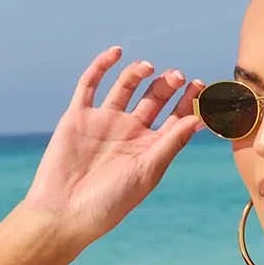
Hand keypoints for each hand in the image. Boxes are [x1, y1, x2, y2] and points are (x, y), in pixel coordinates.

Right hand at [19, 46, 204, 250]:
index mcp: (149, 149)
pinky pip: (90, 84)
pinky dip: (102, 66)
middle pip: (153, 99)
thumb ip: (170, 144)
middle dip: (167, 86)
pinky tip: (117, 53)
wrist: (64, 212)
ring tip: (150, 68)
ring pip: (125, 87)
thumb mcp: (146, 172)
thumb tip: (197, 119)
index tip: (199, 86)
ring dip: (139, 73)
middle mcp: (128, 133)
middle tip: (177, 76)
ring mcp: (103, 122)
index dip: (188, 102)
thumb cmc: (109, 202)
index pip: (174, 119)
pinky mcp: (78, 116)